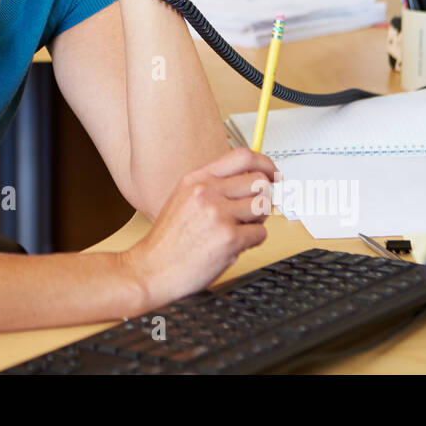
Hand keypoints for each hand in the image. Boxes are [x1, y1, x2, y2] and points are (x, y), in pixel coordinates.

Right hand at [120, 148, 277, 309]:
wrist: (151, 269)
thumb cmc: (168, 241)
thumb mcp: (183, 199)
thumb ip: (213, 186)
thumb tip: (250, 180)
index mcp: (197, 179)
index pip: (242, 157)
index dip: (265, 164)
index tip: (273, 173)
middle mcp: (207, 192)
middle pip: (259, 182)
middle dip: (262, 199)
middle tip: (251, 213)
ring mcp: (218, 214)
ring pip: (264, 207)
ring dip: (257, 221)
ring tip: (237, 230)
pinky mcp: (229, 238)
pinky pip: (261, 233)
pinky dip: (252, 242)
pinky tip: (232, 246)